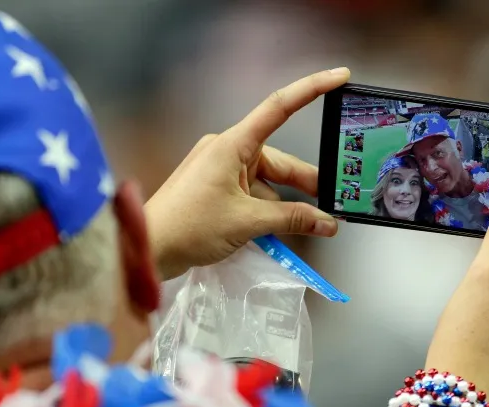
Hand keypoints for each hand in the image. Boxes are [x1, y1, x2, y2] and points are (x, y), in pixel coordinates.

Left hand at [145, 68, 349, 279]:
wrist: (149, 248)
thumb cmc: (189, 226)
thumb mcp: (247, 222)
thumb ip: (291, 219)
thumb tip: (327, 223)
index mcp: (233, 145)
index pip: (279, 108)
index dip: (311, 89)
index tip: (339, 76)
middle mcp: (227, 151)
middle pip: (278, 160)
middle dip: (305, 183)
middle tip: (334, 202)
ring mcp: (219, 169)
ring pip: (265, 180)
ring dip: (285, 202)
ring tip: (310, 225)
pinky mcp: (214, 188)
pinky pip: (250, 192)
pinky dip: (266, 208)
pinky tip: (280, 229)